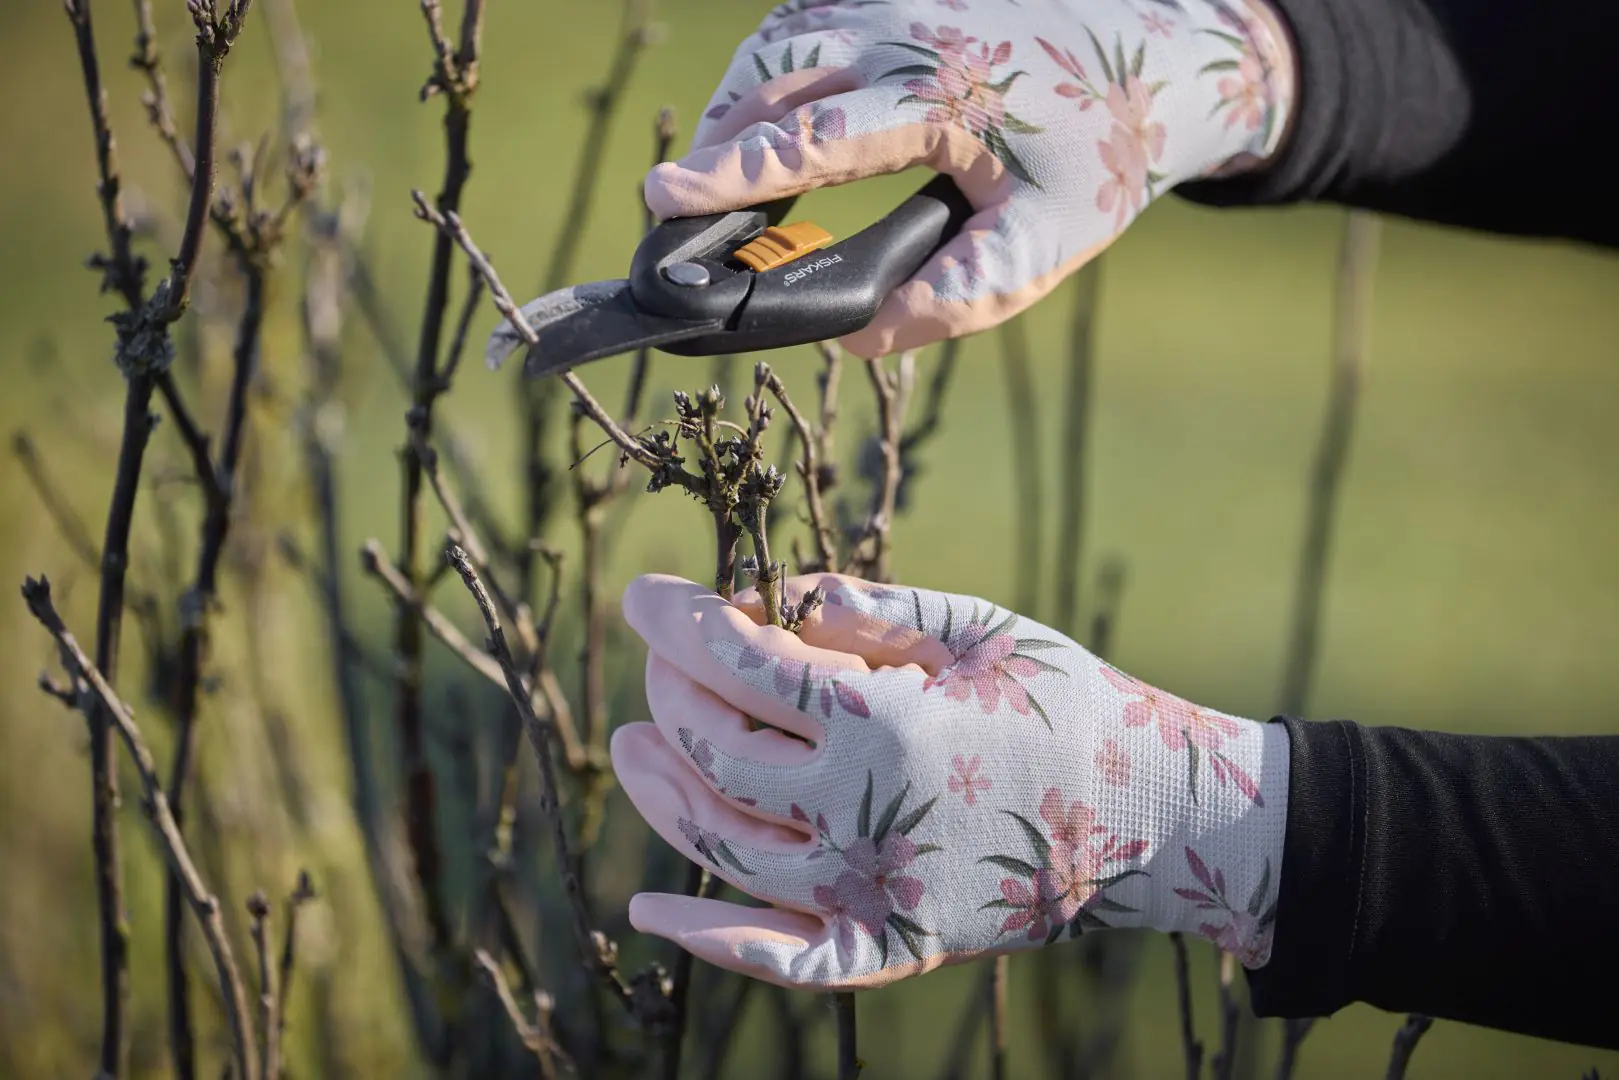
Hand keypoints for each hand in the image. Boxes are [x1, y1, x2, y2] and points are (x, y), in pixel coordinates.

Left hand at [611, 572, 1288, 989]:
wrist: (1149, 816)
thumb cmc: (1063, 702)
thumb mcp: (980, 630)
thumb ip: (874, 611)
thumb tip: (772, 593)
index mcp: (887, 720)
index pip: (745, 665)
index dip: (680, 624)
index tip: (640, 594)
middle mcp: (865, 811)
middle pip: (721, 751)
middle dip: (669, 693)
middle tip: (654, 659)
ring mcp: (875, 892)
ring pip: (726, 846)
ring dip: (661, 794)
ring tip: (628, 745)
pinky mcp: (893, 946)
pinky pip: (783, 958)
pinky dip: (710, 938)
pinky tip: (647, 909)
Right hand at [646, 0, 1295, 357]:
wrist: (1155, 49)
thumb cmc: (1101, 149)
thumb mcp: (1047, 241)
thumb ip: (956, 296)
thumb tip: (861, 338)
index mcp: (939, 93)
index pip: (809, 138)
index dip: (728, 176)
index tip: (660, 200)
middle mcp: (905, 28)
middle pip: (770, 76)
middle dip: (715, 144)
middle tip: (681, 209)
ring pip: (778, 39)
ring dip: (737, 104)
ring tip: (723, 175)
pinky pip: (804, 17)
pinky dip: (771, 70)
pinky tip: (772, 121)